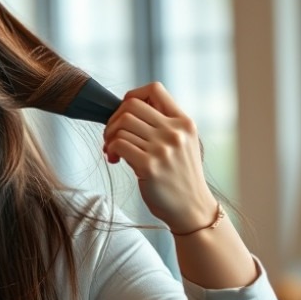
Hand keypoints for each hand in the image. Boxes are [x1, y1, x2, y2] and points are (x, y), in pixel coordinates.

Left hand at [102, 82, 217, 232]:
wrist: (191, 209)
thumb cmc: (180, 176)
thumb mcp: (183, 143)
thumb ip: (163, 124)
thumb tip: (125, 110)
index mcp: (184, 122)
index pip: (154, 89)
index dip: (132, 97)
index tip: (125, 115)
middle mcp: (175, 132)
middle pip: (130, 105)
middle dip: (113, 119)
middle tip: (112, 136)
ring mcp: (163, 148)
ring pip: (121, 125)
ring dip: (109, 136)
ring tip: (112, 150)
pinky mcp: (150, 166)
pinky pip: (118, 144)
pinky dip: (110, 149)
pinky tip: (114, 160)